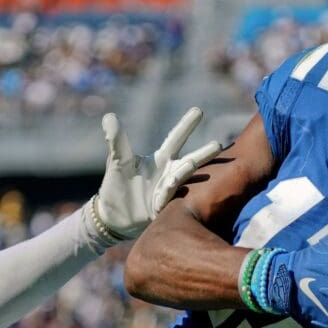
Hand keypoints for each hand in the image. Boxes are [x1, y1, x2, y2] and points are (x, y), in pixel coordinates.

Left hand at [91, 108, 221, 239]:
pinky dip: (163, 196)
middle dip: (203, 154)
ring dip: (187, 173)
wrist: (112, 216)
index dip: (186, 126)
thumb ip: (116, 140)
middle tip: (218, 145)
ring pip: (181, 181)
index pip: (176, 139)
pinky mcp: (162, 209)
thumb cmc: (116, 185)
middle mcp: (169, 174)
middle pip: (190, 161)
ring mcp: (168, 193)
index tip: (198, 111)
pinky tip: (161, 195)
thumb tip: (109, 117)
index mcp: (160, 160)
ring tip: (191, 163)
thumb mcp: (117, 161)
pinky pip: (166, 201)